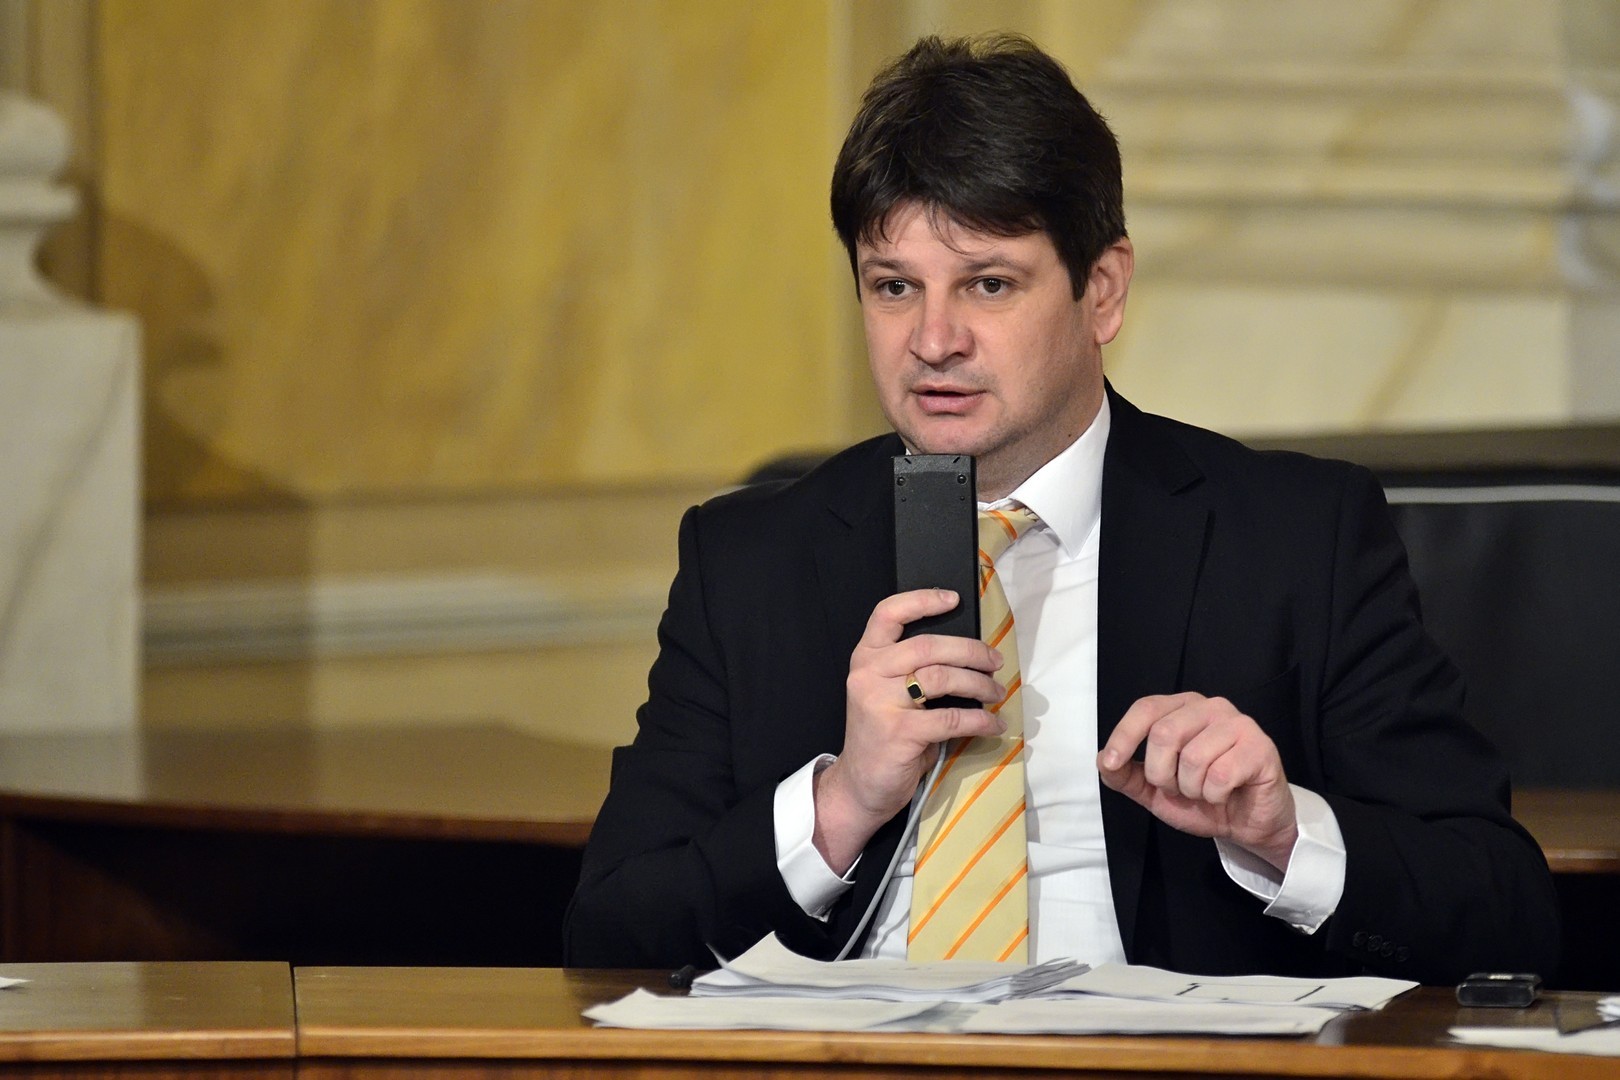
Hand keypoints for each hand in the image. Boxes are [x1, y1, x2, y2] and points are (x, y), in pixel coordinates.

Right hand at [813, 589, 1004, 872]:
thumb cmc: (882, 735)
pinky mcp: (899, 732)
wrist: (860, 785)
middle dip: (969, 650)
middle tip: (994, 661)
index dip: (921, 600)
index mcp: (866, 658)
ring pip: (941, 677)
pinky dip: (979, 720)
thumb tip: (969, 655)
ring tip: (996, 692)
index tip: (953, 599)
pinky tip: (993, 724)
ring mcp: (880, 703)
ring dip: (979, 683)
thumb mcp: (887, 693)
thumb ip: (912, 670)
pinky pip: (950, 718)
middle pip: (926, 645)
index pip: (887, 614)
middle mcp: (868, 674)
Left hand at [1097, 693, 1297, 871]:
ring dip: (1192, 789)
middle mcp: (1210, 707)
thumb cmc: (1203, 798)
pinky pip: (1221, 775)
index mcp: (1182, 709)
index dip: (1124, 735)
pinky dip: (1215, 795)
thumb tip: (1103, 760)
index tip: (1113, 763)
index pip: (1146, 709)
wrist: (1247, 823)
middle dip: (1162, 774)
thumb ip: (1126, 776)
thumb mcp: (1155, 791)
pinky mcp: (1260, 747)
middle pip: (1164, 734)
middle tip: (1178, 788)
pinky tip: (1225, 794)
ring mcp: (1238, 723)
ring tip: (1204, 791)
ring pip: (1193, 758)